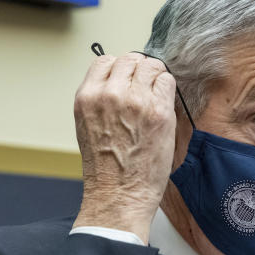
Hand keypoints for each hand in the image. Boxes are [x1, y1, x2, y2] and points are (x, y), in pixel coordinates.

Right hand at [71, 53, 177, 242]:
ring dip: (155, 77)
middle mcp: (109, 94)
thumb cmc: (105, 168)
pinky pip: (167, 81)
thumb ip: (100, 100)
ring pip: (151, 66)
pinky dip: (167, 89)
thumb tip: (120, 82)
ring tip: (155, 97)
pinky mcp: (158, 111)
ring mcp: (135, 101)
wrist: (119, 194)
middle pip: (130, 59)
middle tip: (145, 89)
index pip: (105, 61)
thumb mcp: (88, 126)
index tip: (127, 80)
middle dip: (139, 70)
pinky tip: (163, 106)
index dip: (119, 69)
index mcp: (87, 97)